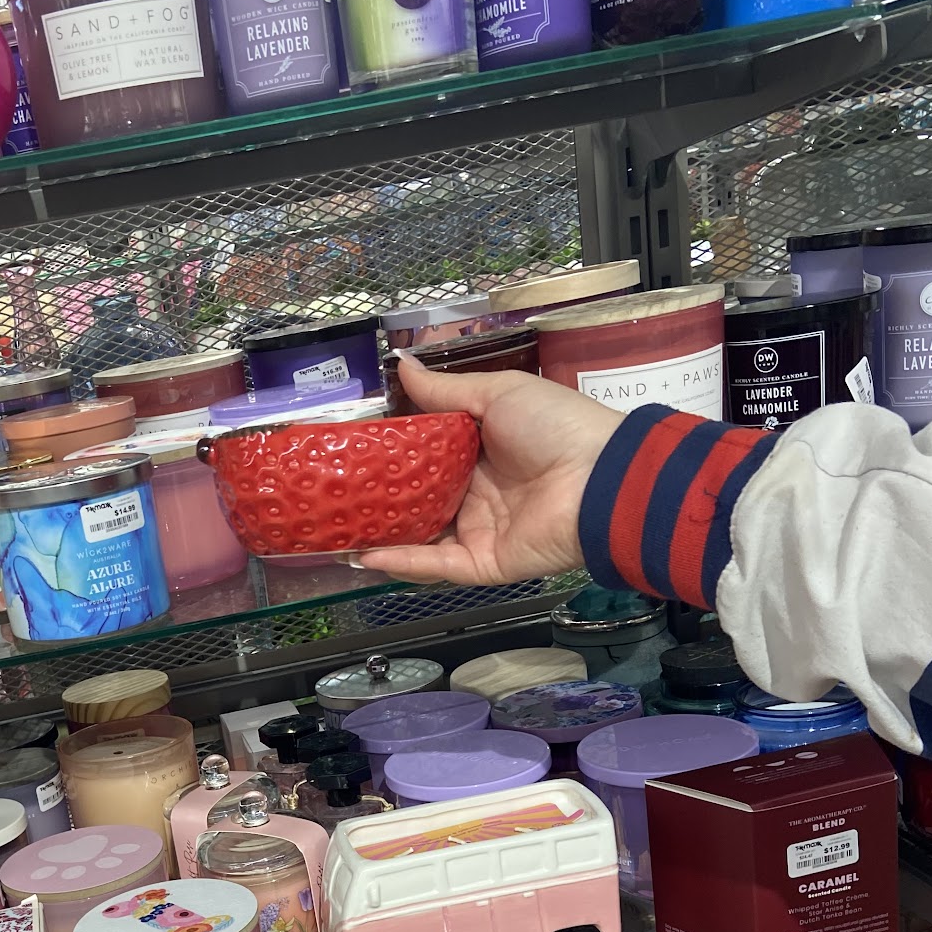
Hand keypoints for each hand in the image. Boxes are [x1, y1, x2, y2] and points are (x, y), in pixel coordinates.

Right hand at [358, 357, 623, 584]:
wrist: (601, 479)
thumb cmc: (555, 426)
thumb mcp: (497, 394)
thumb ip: (446, 391)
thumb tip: (402, 366)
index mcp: (481, 450)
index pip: (426, 454)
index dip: (391, 451)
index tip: (351, 445)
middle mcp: (476, 492)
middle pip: (417, 497)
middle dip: (377, 496)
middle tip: (331, 489)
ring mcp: (479, 530)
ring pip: (419, 536)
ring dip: (381, 534)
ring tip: (336, 528)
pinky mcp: (483, 562)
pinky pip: (437, 565)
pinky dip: (402, 562)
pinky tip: (365, 555)